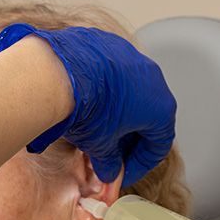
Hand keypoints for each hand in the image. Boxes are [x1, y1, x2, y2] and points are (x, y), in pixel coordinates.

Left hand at [0, 24, 175, 185]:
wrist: (59, 73)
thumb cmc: (88, 108)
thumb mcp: (100, 146)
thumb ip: (109, 163)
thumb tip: (109, 170)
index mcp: (160, 107)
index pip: (158, 145)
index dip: (140, 165)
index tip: (123, 173)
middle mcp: (153, 79)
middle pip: (147, 118)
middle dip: (128, 140)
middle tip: (109, 155)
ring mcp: (132, 58)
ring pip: (130, 94)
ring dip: (117, 114)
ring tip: (95, 129)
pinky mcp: (110, 45)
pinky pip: (112, 74)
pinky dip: (104, 92)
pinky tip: (86, 102)